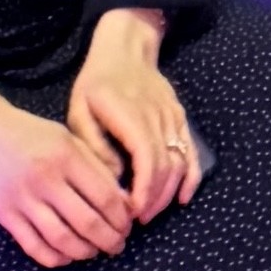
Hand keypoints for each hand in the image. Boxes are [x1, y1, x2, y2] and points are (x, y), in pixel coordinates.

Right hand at [0, 71, 135, 263]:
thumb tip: (123, 202)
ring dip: (84, 252)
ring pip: (62, 239)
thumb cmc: (32, 135)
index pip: (105, 197)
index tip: (128, 226)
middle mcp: (45, 177)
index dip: (122, 218)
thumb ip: (96, 166)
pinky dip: (55, 258)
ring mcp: (22, 197)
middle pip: (87, 222)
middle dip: (109, 240)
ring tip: (93, 251)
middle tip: (117, 246)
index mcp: (66, 155)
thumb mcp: (68, 139)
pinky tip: (66, 256)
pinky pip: (34, 246)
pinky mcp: (3, 213)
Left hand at [64, 8, 200, 221]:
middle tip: (136, 221)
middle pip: (166, 165)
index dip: (144, 190)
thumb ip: (94, 146)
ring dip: (168, 192)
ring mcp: (172, 117)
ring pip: (179, 161)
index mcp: (130, 115)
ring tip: (150, 212)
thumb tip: (114, 178)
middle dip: (154, 199)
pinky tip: (182, 198)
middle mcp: (157, 116)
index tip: (132, 212)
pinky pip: (191, 151)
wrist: (126, 49)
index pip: (147, 158)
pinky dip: (190, 177)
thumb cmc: (96, 83)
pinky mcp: (180, 119)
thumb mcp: (80, 111)